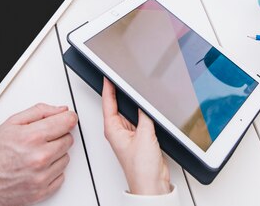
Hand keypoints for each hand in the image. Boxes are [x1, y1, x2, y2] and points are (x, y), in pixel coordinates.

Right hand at [0, 103, 77, 205]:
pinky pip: (61, 176)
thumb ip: (40, 111)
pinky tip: (38, 167)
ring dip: (56, 154)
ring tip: (37, 153)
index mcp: (33, 137)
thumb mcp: (12, 122)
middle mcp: (40, 157)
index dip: (67, 118)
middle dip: (58, 136)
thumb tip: (61, 110)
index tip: (65, 118)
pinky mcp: (42, 192)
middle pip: (69, 139)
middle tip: (42, 138)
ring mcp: (42, 176)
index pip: (68, 121)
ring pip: (66, 158)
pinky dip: (52, 171)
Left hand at [102, 78, 170, 195]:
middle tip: (124, 77)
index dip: (108, 88)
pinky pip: (141, 119)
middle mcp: (118, 131)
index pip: (108, 103)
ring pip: (131, 112)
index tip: (108, 75)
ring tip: (137, 90)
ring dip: (135, 104)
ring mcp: (129, 134)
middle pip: (118, 105)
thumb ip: (145, 114)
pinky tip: (148, 108)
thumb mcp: (144, 135)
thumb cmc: (141, 168)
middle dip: (121, 92)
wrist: (152, 184)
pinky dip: (144, 113)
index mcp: (112, 129)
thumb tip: (143, 100)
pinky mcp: (140, 138)